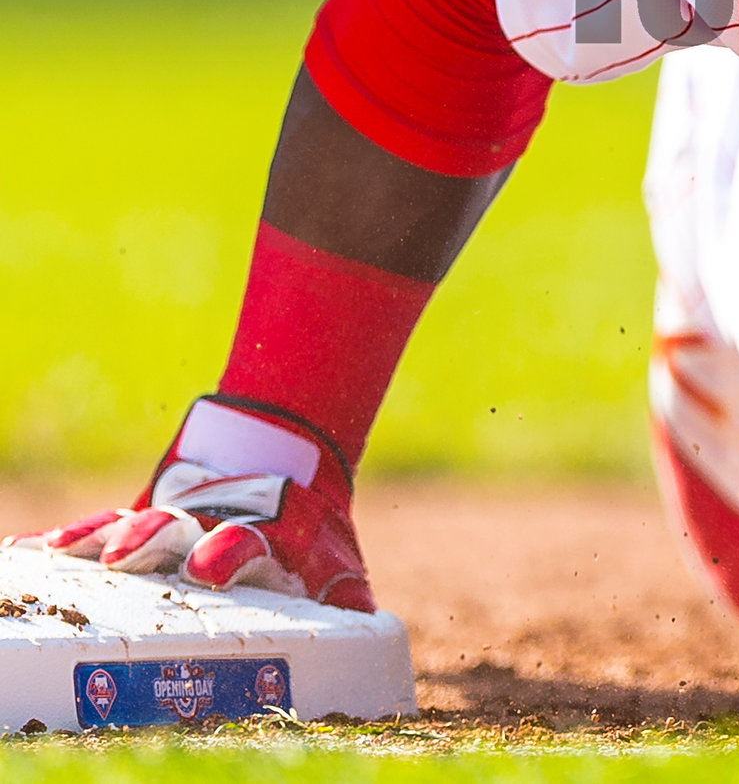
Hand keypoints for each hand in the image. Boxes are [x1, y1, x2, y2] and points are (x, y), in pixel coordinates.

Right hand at [8, 397, 373, 611]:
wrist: (287, 456)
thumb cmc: (309, 535)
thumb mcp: (336, 560)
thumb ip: (346, 592)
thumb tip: (365, 616)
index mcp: (265, 539)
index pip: (250, 542)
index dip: (231, 551)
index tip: (209, 565)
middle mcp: (213, 527)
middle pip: (180, 530)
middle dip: (154, 541)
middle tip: (127, 551)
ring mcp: (175, 522)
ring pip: (136, 524)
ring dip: (107, 536)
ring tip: (78, 550)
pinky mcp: (143, 522)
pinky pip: (102, 528)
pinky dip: (73, 537)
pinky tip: (39, 548)